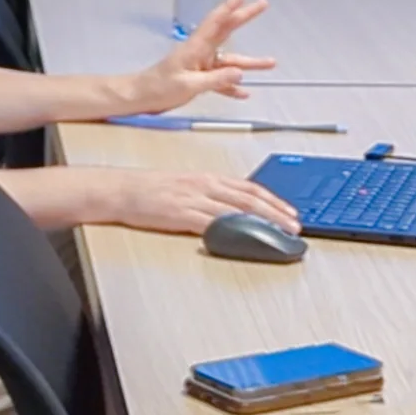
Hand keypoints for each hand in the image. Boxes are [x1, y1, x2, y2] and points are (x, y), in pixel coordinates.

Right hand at [98, 167, 300, 235]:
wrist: (120, 190)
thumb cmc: (147, 189)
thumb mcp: (183, 186)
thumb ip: (207, 196)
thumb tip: (231, 210)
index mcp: (206, 177)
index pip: (248, 187)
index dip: (273, 200)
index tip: (290, 211)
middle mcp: (204, 185)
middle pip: (249, 199)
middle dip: (276, 213)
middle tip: (295, 226)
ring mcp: (193, 199)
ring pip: (236, 211)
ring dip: (262, 223)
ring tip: (279, 235)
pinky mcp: (181, 214)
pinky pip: (212, 223)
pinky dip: (232, 230)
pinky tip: (245, 237)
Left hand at [121, 0, 276, 113]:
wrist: (139, 97)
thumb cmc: (159, 88)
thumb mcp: (188, 85)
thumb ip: (215, 80)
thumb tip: (241, 73)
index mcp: (196, 48)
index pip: (216, 23)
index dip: (229, 8)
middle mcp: (200, 52)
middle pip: (227, 32)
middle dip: (244, 18)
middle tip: (262, 3)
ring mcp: (200, 66)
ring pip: (229, 62)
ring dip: (249, 63)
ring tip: (272, 62)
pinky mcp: (198, 80)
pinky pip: (220, 81)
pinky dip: (232, 86)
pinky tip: (245, 93)